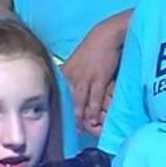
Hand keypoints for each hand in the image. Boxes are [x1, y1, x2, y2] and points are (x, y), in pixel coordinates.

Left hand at [61, 11, 128, 135]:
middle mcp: (72, 76)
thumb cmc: (92, 48)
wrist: (106, 35)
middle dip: (69, 117)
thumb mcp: (76, 61)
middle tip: (71, 131)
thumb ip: (71, 75)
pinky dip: (94, 110)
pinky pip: (95, 98)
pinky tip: (95, 120)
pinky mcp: (99, 78)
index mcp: (65, 72)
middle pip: (68, 102)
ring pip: (80, 103)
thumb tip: (68, 89)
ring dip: (81, 118)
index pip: (59, 94)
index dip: (60, 109)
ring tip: (83, 130)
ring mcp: (85, 78)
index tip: (60, 121)